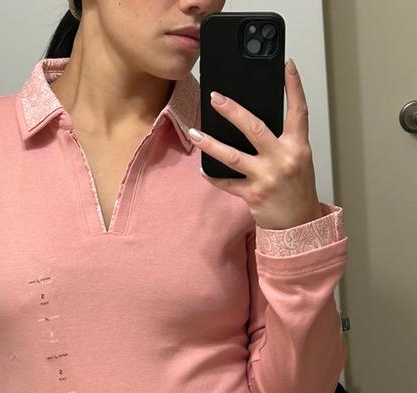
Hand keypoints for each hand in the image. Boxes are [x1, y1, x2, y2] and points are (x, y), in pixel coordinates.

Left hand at [188, 58, 322, 230]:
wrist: (299, 224)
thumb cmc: (297, 189)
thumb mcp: (298, 160)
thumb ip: (282, 141)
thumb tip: (254, 122)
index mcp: (298, 147)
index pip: (298, 111)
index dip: (294, 87)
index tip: (287, 65)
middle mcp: (283, 159)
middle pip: (255, 128)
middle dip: (233, 111)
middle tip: (216, 97)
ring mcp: (266, 177)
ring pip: (233, 156)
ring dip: (210, 144)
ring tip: (195, 132)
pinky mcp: (252, 195)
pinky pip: (227, 182)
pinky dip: (213, 176)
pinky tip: (203, 168)